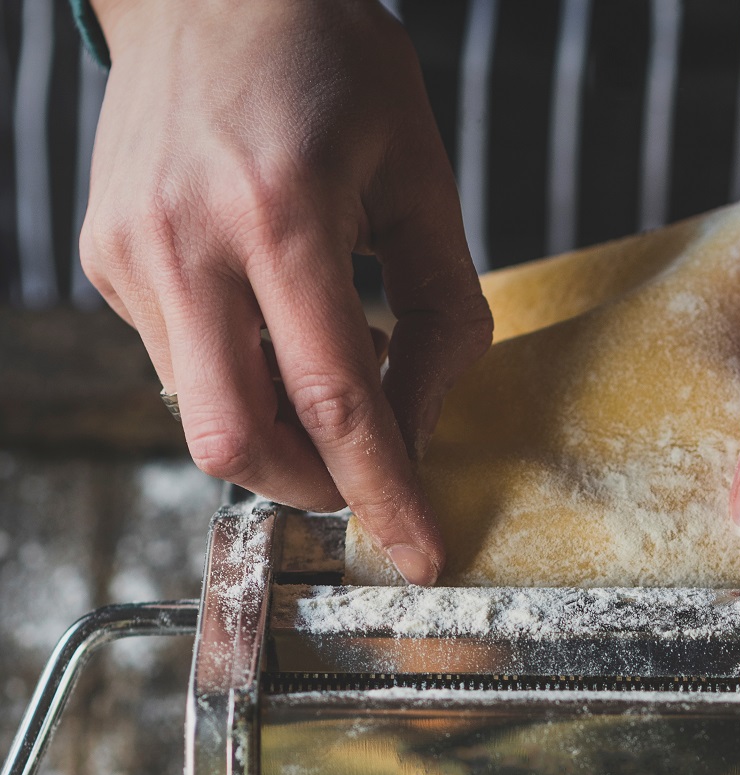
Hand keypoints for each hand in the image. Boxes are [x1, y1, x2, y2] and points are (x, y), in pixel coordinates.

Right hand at [82, 0, 491, 583]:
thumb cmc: (328, 61)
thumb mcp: (421, 173)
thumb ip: (441, 311)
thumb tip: (422, 425)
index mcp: (281, 211)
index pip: (337, 402)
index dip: (384, 494)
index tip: (420, 554)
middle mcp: (187, 239)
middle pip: (238, 442)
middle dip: (311, 488)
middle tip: (363, 471)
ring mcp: (131, 251)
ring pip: (203, 414)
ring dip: (275, 427)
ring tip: (317, 356)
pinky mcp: (104, 257)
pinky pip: (178, 364)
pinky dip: (236, 375)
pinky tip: (261, 312)